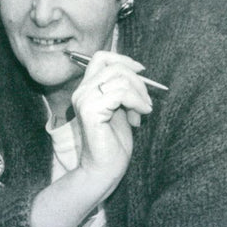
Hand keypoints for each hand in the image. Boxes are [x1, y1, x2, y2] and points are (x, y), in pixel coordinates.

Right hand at [71, 50, 154, 197]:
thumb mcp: (119, 109)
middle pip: (114, 66)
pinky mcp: (90, 111)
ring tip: (141, 113)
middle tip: (146, 102)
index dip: (123, 59)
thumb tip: (137, 71)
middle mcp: (81, 92)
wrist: (103, 169)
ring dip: (139, 94)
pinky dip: (136, 102)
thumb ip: (122, 90)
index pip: (101, 58)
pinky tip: (139, 116)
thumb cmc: (113, 143)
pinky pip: (121, 93)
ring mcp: (84, 100)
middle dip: (137, 81)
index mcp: (85, 90)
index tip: (141, 71)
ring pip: (120, 78)